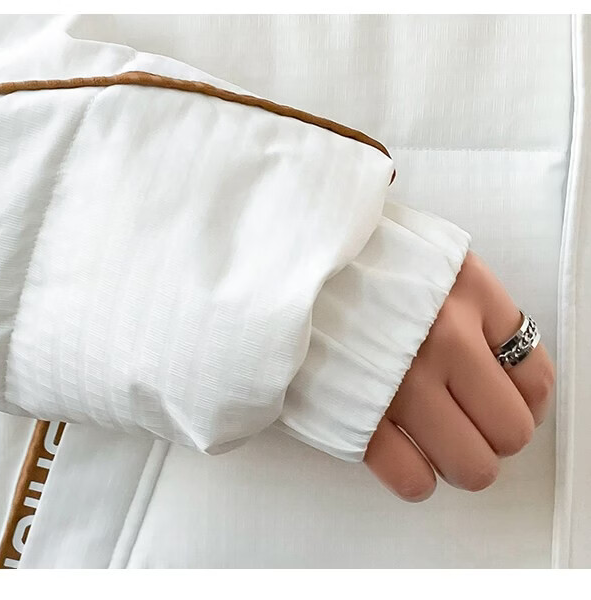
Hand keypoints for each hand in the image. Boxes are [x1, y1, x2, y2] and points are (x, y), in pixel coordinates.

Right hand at [363, 252, 553, 501]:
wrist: (271, 264)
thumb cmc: (339, 261)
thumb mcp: (415, 252)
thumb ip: (458, 294)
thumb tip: (487, 353)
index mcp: (466, 291)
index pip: (533, 374)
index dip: (523, 404)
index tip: (504, 407)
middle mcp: (446, 338)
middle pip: (509, 430)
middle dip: (491, 439)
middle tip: (466, 429)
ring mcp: (404, 381)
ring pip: (471, 465)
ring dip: (457, 465)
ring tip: (435, 450)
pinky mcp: (358, 415)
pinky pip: (411, 477)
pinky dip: (414, 479)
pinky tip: (403, 461)